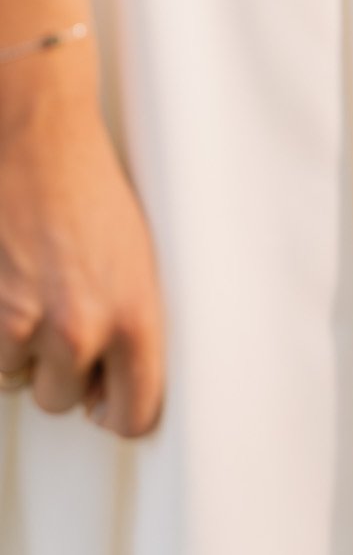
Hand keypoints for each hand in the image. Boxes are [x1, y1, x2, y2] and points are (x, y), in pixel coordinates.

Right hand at [0, 54, 163, 438]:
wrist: (35, 139)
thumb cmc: (88, 191)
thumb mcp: (137, 264)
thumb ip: (129, 328)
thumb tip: (115, 382)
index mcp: (136, 319)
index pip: (134, 415)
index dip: (115, 412)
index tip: (104, 403)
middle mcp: (81, 329)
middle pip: (63, 401)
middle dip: (58, 370)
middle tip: (57, 318)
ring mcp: (24, 322)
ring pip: (16, 378)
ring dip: (18, 348)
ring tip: (29, 290)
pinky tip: (7, 287)